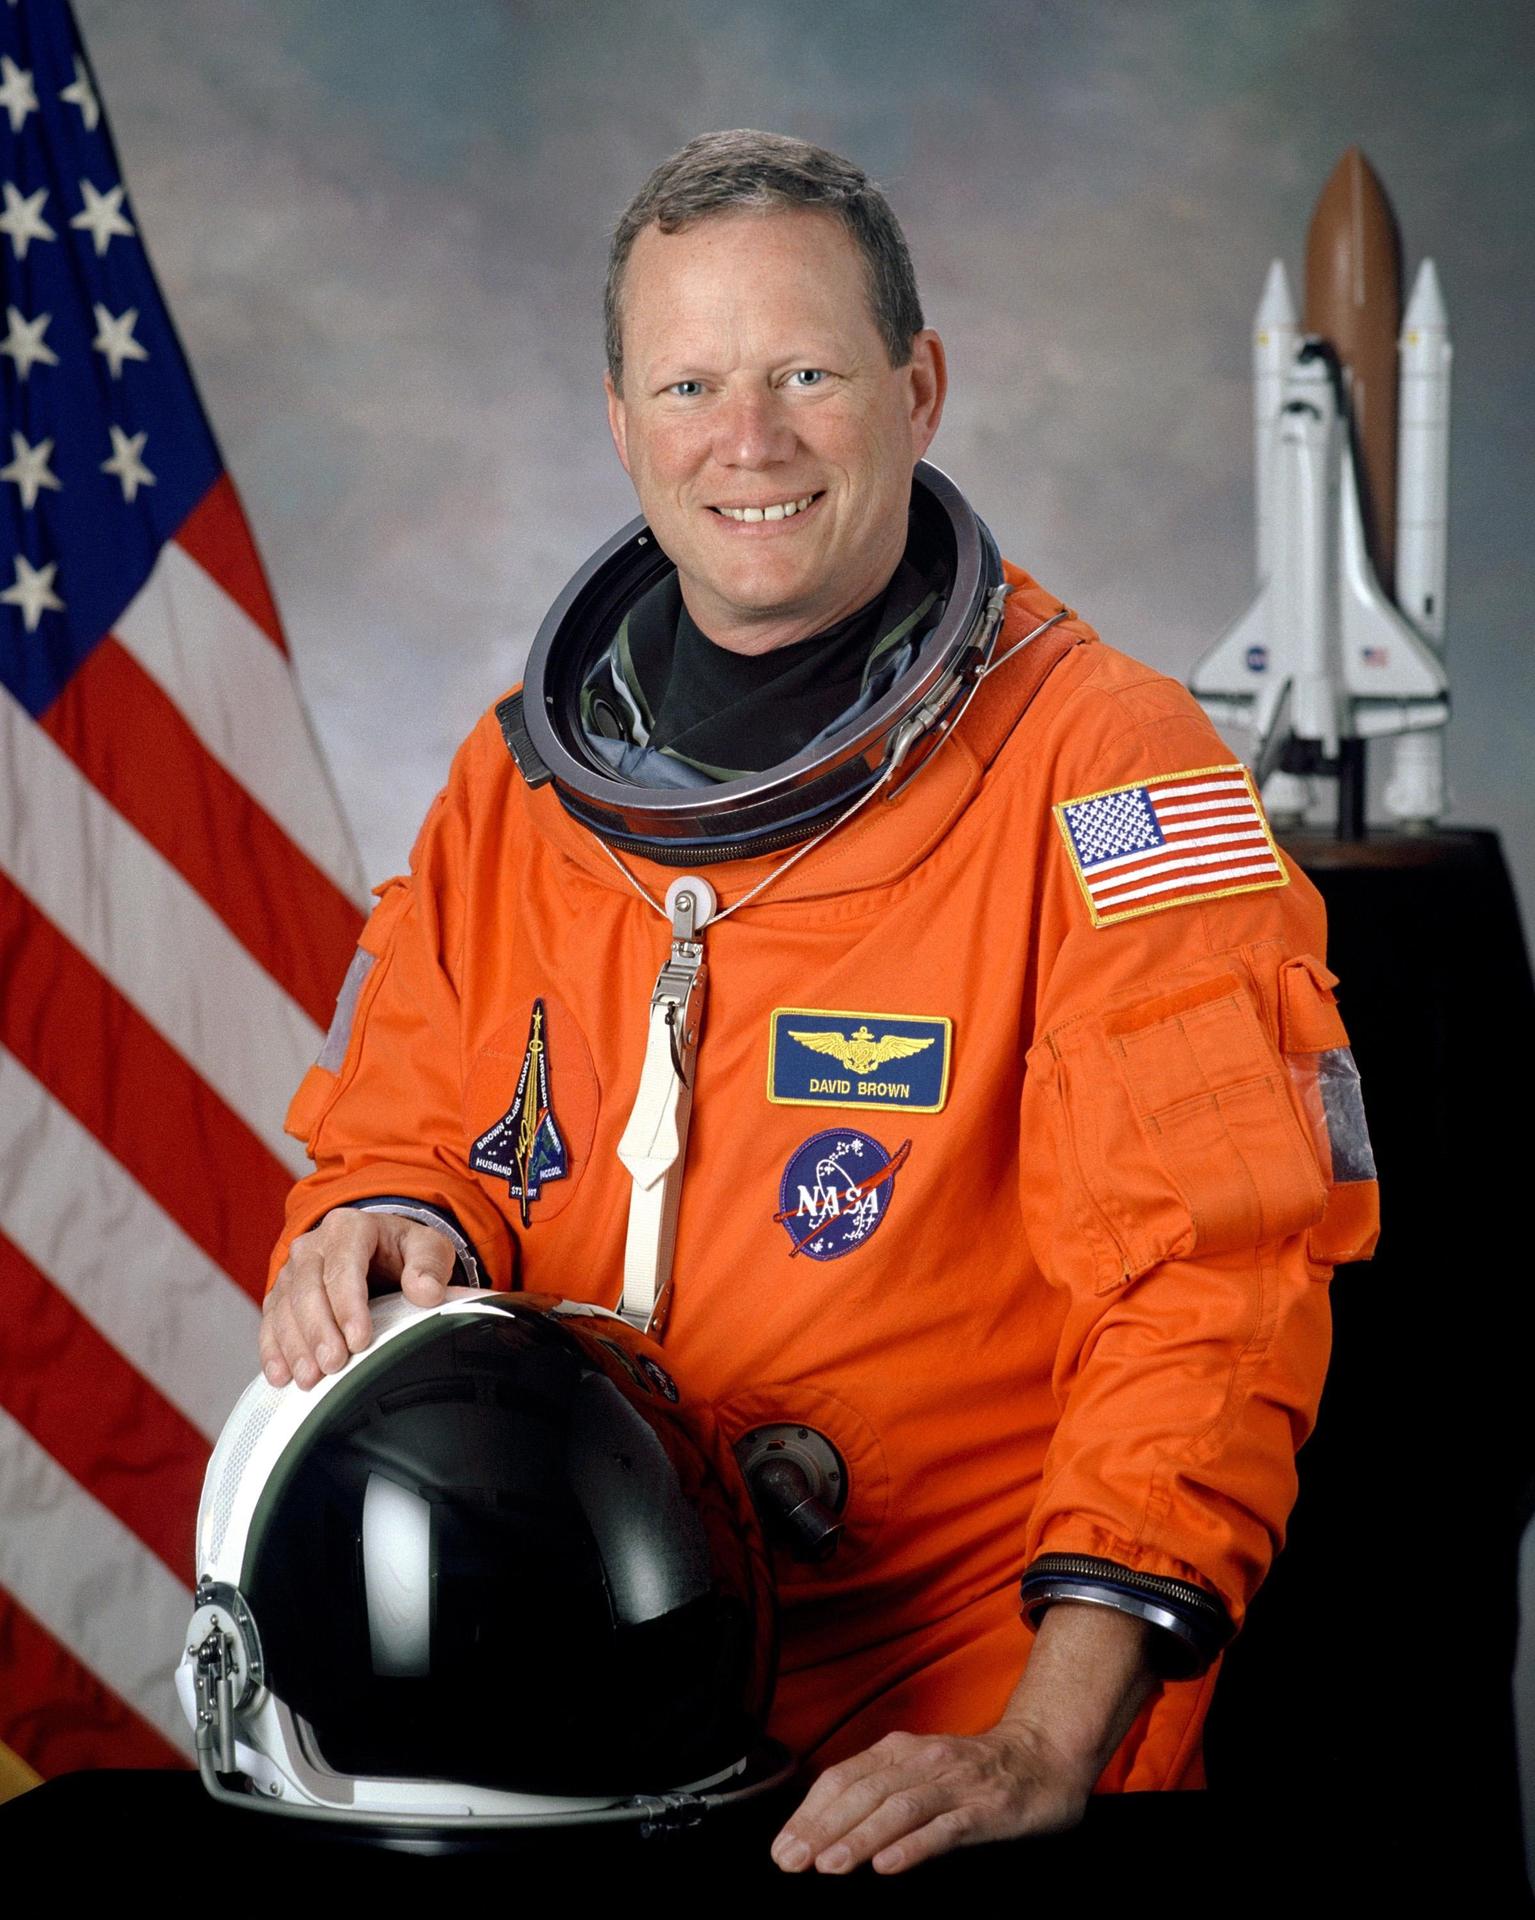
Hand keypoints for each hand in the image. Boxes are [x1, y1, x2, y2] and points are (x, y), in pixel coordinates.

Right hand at [260, 1208, 457, 1389]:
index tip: (359, 1339)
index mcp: (350, 1227)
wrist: (380, 1249)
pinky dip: (273, 1350)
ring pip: (284, 1308)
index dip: (348, 1305)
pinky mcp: (281, 1295)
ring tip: (309, 1379)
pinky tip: (280, 1375)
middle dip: (319, 1331)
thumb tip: (426, 1292)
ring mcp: (293, 1270)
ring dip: (294, 1346)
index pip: (343, 1266)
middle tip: (332, 1365)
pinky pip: (270, 1322)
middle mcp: (313, 1245)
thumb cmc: (402, 1251)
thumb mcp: (428, 1248)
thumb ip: (429, 1266)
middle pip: (308, 1289)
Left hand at [770, 1720, 1091, 1875]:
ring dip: (861, 1837)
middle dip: (823, 1829)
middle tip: (792, 1862)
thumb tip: (824, 1829)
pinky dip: (915, 1845)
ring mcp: (955, 1783)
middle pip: (864, 1793)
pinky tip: (889, 1864)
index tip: (782, 1848)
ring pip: (899, 1808)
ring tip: (830, 1866)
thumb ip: (879, 1791)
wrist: (1043, 1755)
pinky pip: (947, 1828)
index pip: (843, 1779)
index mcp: (899, 1751)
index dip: (809, 1813)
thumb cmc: (972, 1772)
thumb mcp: (919, 1771)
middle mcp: (922, 1761)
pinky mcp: (987, 1809)